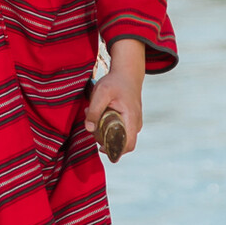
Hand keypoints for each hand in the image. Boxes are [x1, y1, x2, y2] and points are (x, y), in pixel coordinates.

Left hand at [85, 40, 145, 156]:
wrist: (127, 73)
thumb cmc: (115, 82)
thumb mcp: (101, 93)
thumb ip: (95, 111)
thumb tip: (89, 129)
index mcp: (131, 119)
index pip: (127, 145)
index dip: (115, 151)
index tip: (101, 148)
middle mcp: (136, 123)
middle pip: (122, 144)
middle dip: (105, 140)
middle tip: (94, 127)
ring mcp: (134, 122)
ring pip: (120, 137)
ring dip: (106, 133)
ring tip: (96, 117)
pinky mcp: (130, 120)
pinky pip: (120, 130)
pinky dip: (109, 127)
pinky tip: (101, 116)